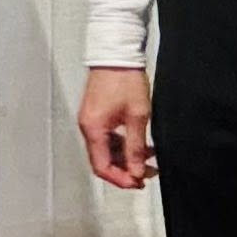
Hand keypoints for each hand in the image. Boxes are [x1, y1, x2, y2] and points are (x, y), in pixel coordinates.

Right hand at [76, 67, 155, 188]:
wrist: (117, 53)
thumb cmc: (126, 80)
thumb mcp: (137, 116)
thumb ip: (136, 147)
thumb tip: (137, 172)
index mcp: (94, 129)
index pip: (102, 166)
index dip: (120, 179)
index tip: (139, 182)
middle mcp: (87, 127)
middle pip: (102, 161)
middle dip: (124, 170)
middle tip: (147, 174)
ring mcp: (90, 120)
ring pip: (105, 150)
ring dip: (125, 158)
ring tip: (148, 160)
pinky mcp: (96, 114)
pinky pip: (106, 138)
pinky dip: (121, 145)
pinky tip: (140, 144)